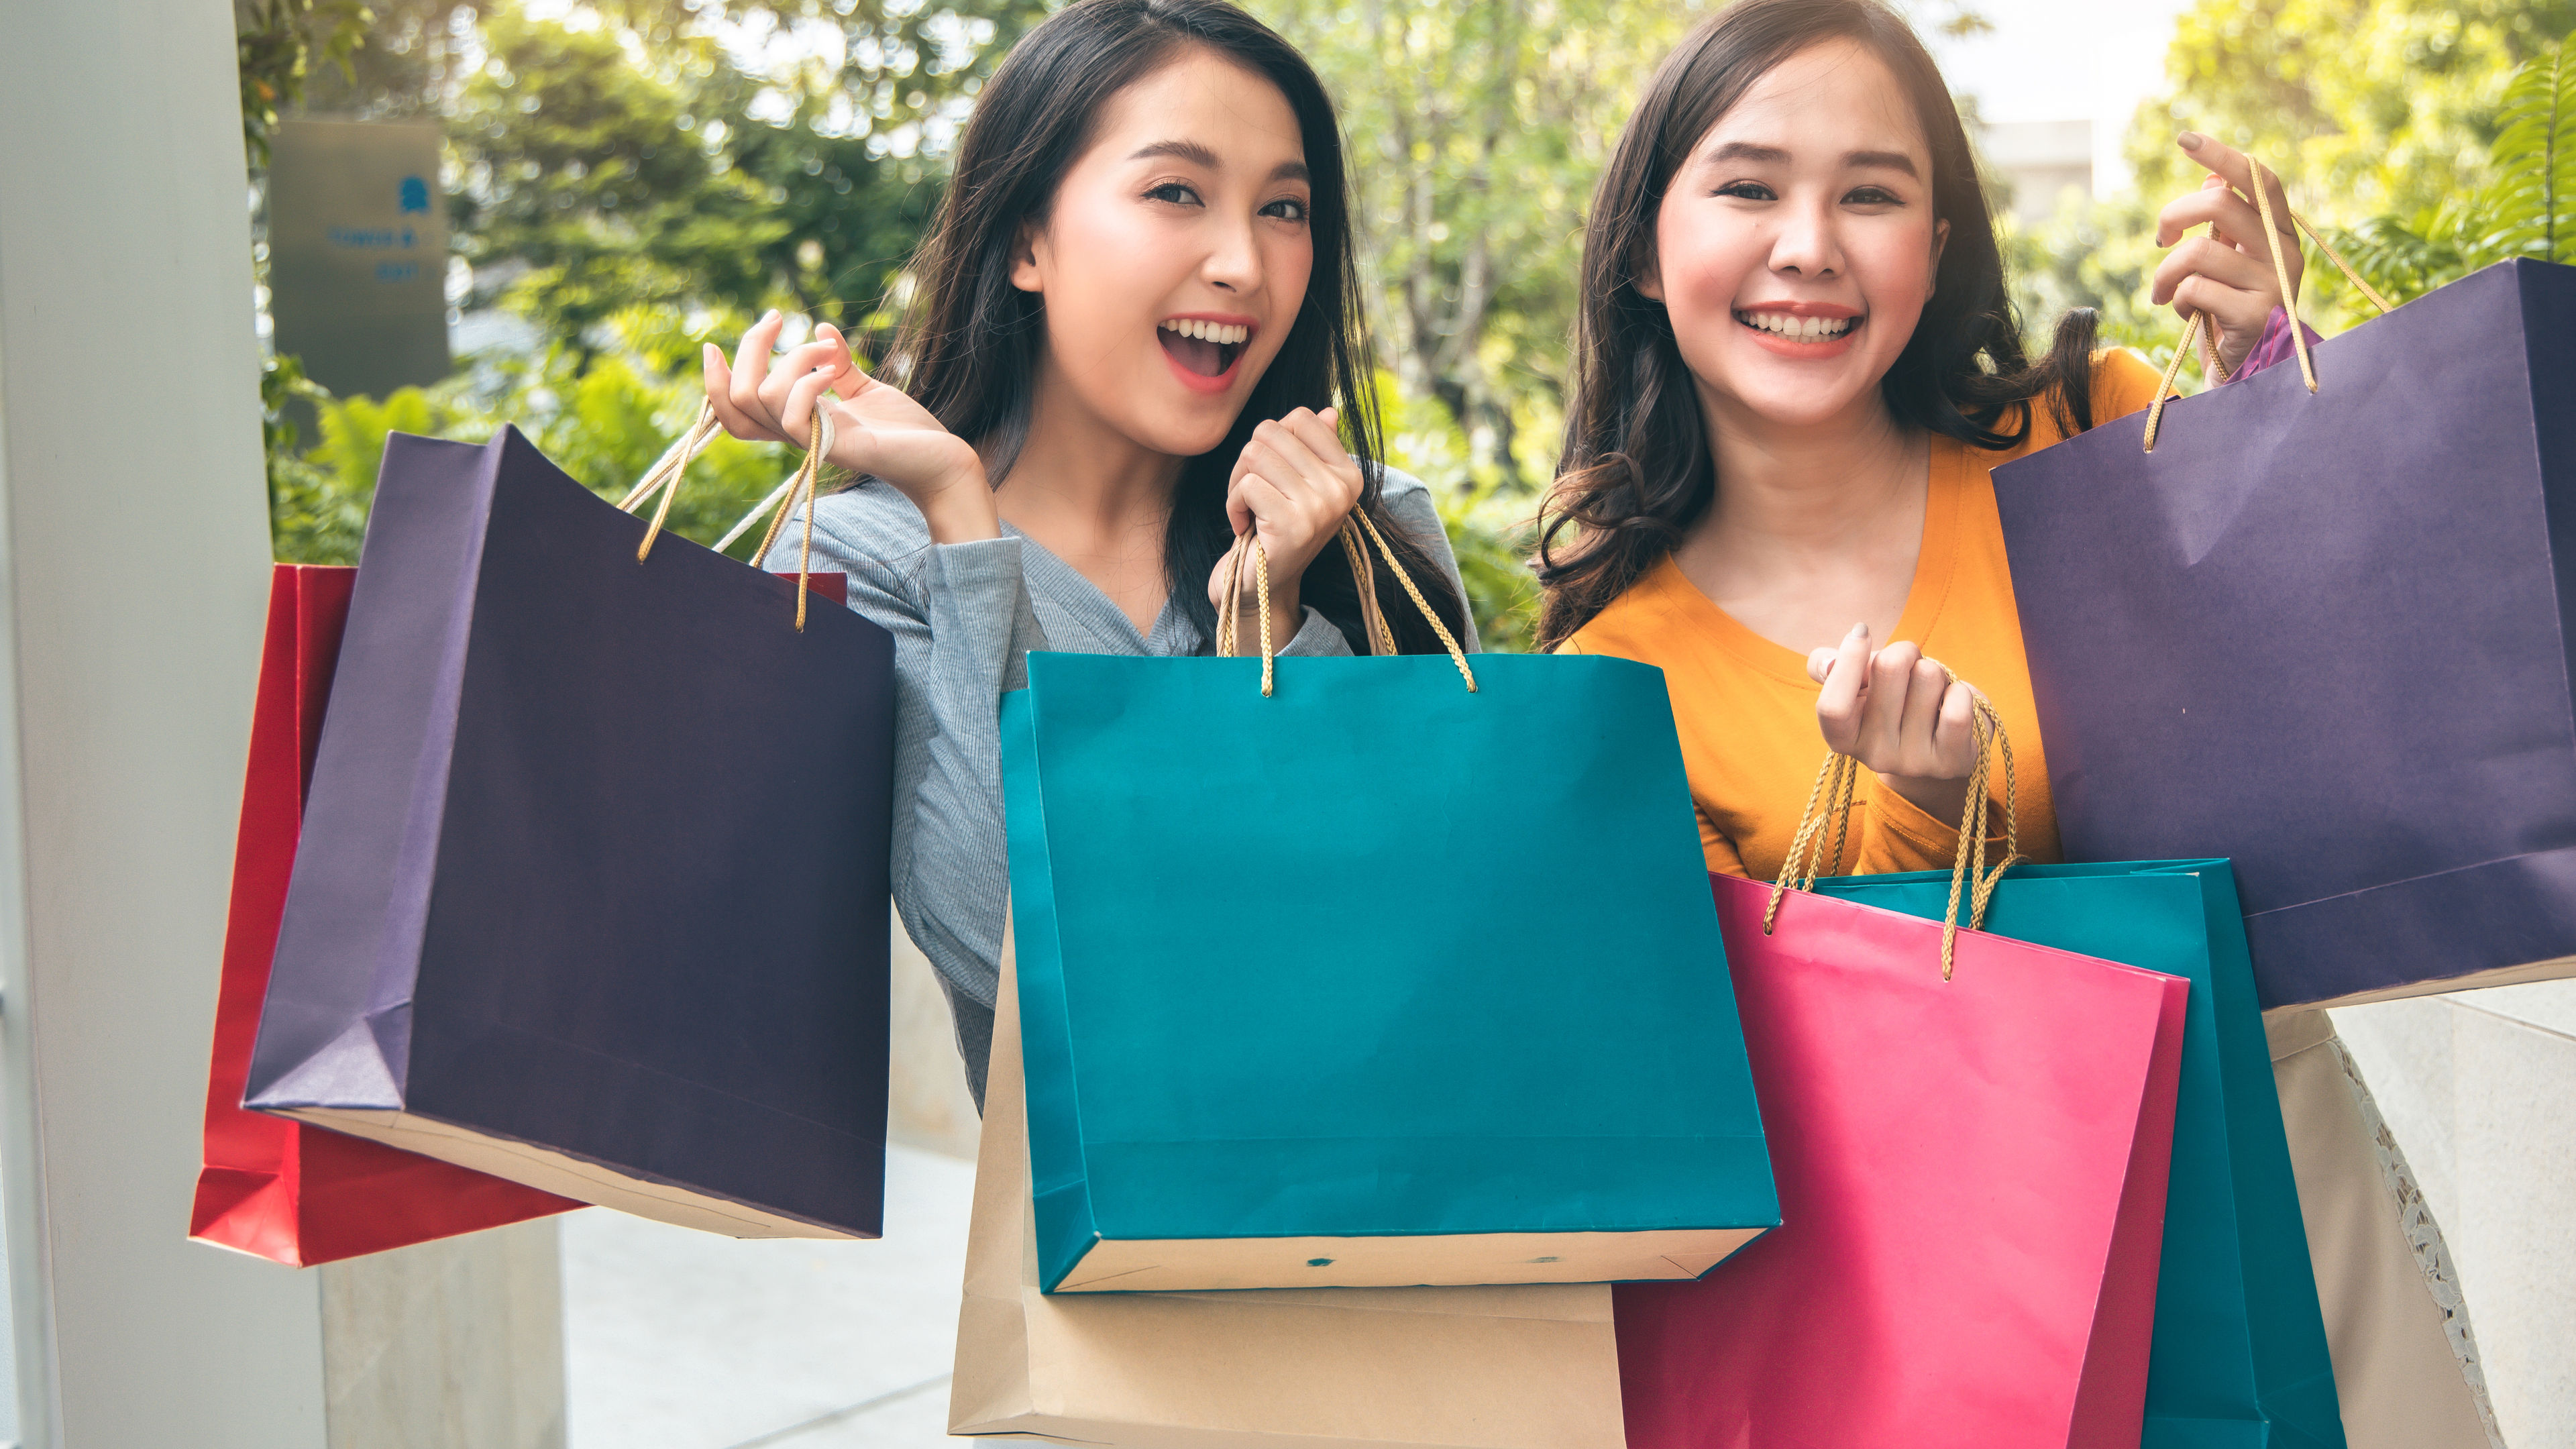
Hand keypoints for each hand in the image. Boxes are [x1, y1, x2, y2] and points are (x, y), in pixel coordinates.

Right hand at [703, 310, 995, 541]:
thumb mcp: (865, 388)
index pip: (734, 411)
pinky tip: (834, 372)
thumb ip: (838, 363)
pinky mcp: (833, 447)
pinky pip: (793, 413)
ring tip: (828, 350)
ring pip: (762, 396)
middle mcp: (797, 434)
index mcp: (797, 421)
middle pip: (737, 397)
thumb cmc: (905, 430)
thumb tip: (820, 326)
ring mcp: (812, 442)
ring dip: (792, 357)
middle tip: (779, 318)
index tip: (715, 344)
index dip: (714, 382)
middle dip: (749, 348)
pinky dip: (808, 380)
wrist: (942, 458)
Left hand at [1205, 405, 1363, 645]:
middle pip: (1271, 433)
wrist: (1260, 590)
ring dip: (1238, 484)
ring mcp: (1319, 508)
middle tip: (1254, 496)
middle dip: (1249, 462)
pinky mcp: (1292, 525)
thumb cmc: (1274, 531)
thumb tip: (1328, 411)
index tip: (1273, 476)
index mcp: (1348, 475)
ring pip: (1255, 455)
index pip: (1301, 417)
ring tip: (1249, 511)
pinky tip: (1244, 528)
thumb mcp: (1297, 486)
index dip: (1272, 441)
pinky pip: (1247, 485)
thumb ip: (1313, 448)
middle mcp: (1340, 490)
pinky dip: (1233, 505)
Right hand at [1804, 623, 1981, 826]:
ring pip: (1929, 676)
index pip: (1833, 706)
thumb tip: (1828, 661)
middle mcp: (1876, 756)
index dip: (1849, 660)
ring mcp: (1915, 761)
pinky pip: (1959, 701)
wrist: (1932, 754)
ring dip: (1934, 671)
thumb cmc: (1887, 708)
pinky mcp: (1953, 759)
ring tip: (1930, 691)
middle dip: (1904, 651)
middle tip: (1908, 664)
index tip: (1862, 632)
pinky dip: (1960, 690)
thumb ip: (1827, 667)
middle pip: (1890, 667)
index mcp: (1843, 739)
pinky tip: (1952, 702)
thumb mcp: (1853, 687)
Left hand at [2151, 133, 2305, 377]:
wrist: (2246, 376)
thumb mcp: (2226, 264)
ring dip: (2166, 274)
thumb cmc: (2228, 313)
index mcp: (2280, 234)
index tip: (2184, 139)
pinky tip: (2188, 314)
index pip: (2258, 179)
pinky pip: (2195, 290)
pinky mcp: (2256, 315)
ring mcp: (2274, 284)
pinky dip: (2179, 301)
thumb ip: (2224, 225)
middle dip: (2173, 216)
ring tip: (2164, 293)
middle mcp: (2285, 253)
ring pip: (2197, 251)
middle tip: (2159, 239)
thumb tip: (2211, 175)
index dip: (2222, 156)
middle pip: (2219, 205)